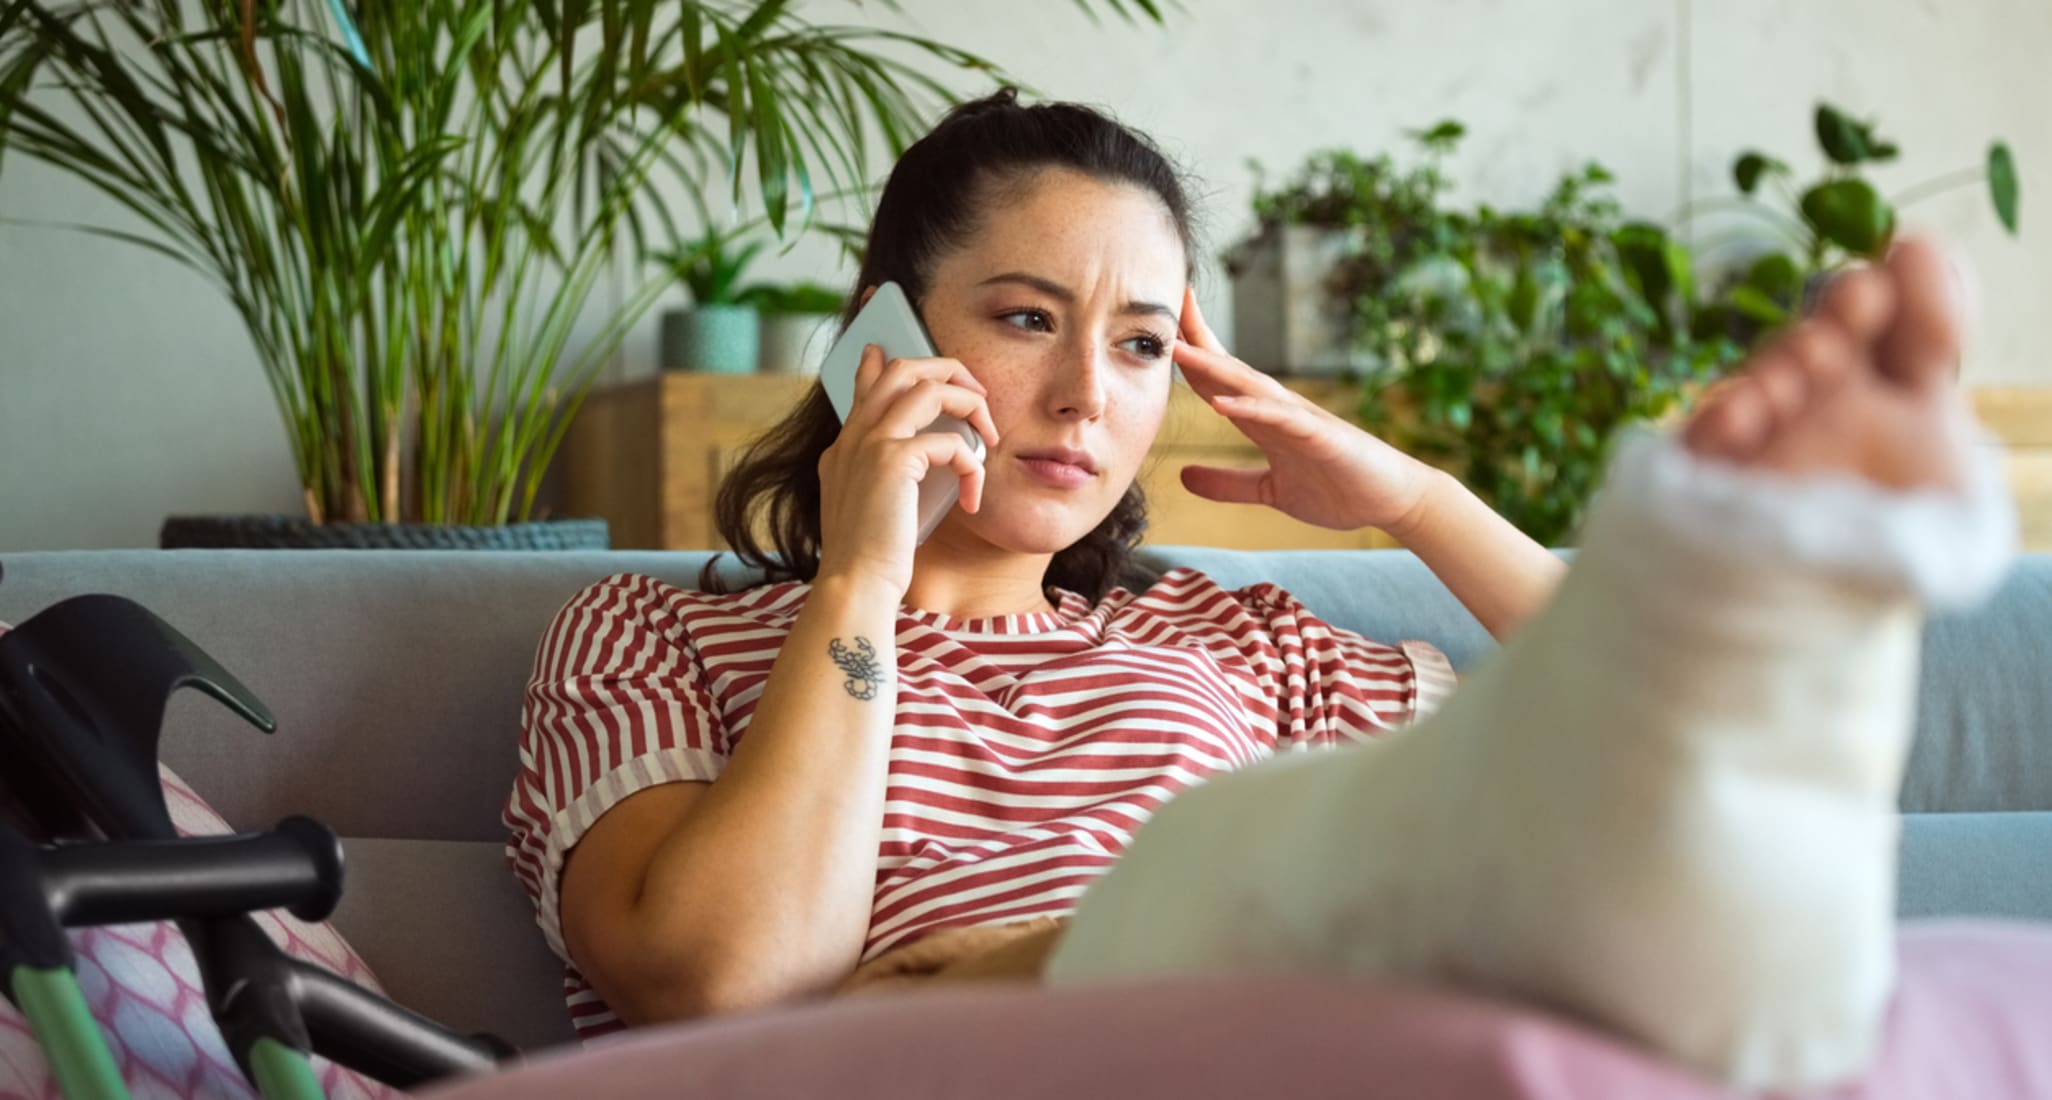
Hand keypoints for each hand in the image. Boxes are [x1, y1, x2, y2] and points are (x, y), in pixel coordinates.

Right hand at [815, 344, 1000, 596]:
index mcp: (845, 447)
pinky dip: (971, 466)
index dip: (878, 363)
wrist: (855, 584)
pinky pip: (950, 442)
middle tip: (977, 393)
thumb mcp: (871, 508)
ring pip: (928, 387)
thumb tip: (916, 459)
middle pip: (902, 369)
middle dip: (948, 370)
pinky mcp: (893, 460)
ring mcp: (870, 443)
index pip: (865, 386)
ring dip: (970, 404)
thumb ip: (884, 476)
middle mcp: (854, 436)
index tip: (883, 349)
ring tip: (989, 435)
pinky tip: (972, 497)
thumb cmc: (870, 559)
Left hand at [1173, 287, 1438, 534]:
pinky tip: (1222, 404)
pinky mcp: (1321, 437)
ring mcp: (1301, 419)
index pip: (1218, 378)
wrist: (1392, 501)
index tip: (1156, 326)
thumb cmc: (1337, 489)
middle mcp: (1279, 409)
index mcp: (1263, 419)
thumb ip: (1228, 483)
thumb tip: (1183, 477)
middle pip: (1229, 367)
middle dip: (1195, 338)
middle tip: (1162, 305)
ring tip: (1178, 350)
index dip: (1189, 352)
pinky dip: (1251, 410)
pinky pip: (1281, 420)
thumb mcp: (1269, 490)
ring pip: (1250, 386)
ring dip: (1214, 366)